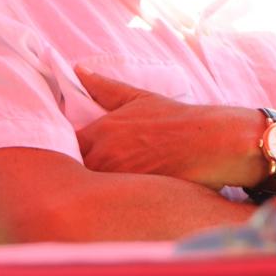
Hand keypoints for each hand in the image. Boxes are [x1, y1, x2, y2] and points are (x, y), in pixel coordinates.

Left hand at [75, 68, 260, 188]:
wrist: (210, 142)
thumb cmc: (176, 119)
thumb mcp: (139, 98)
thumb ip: (105, 88)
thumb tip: (78, 70)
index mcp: (101, 132)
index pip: (64, 147)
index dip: (64, 153)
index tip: (67, 154)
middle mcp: (103, 157)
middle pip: (72, 172)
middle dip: (72, 174)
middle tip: (75, 178)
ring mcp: (117, 181)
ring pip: (88, 191)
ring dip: (88, 191)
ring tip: (92, 194)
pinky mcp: (133, 199)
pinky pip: (109, 205)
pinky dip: (107, 204)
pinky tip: (112, 206)